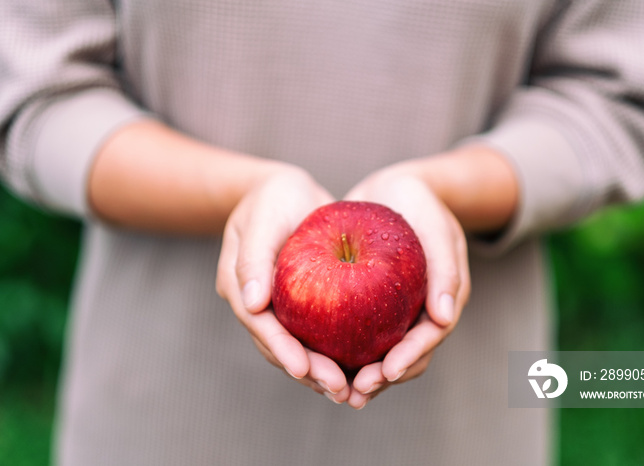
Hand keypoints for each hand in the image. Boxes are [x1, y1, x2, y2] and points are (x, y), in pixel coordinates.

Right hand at [216, 165, 350, 402]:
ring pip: (296, 346)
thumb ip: (254, 257)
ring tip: (349, 390)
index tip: (304, 368)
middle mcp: (255, 304)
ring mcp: (277, 307)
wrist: (287, 191)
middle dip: (307, 371)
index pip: (259, 324)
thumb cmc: (273, 196)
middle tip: (339, 389)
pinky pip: (315, 333)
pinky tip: (358, 367)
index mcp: (239, 286)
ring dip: (320, 371)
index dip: (281, 348)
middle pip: (278, 346)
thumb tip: (252, 302)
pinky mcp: (300, 305)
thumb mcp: (263, 217)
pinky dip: (332, 351)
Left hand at [343, 162, 469, 408]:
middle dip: (381, 379)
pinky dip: (341, 350)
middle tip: (353, 392)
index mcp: (443, 301)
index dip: (409, 358)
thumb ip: (445, 268)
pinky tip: (316, 359)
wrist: (392, 189)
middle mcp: (420, 314)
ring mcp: (395, 313)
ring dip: (360, 375)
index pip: (429, 338)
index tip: (384, 372)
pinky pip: (356, 333)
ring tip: (335, 390)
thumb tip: (444, 318)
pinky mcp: (369, 306)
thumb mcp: (436, 225)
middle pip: (403, 357)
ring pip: (378, 353)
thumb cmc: (419, 202)